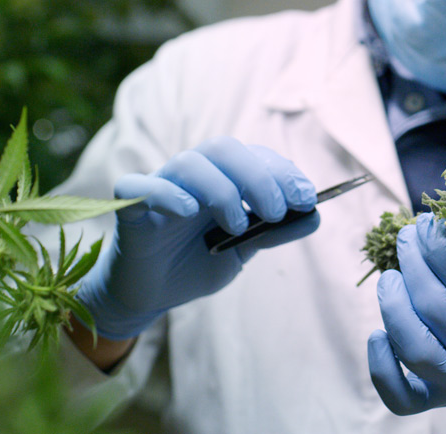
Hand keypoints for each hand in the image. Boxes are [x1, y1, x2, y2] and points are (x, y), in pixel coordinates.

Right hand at [74, 137, 318, 339]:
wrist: (153, 296)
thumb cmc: (196, 264)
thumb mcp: (242, 250)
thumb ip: (273, 232)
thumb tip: (315, 215)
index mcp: (220, 178)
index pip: (253, 156)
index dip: (282, 171)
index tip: (306, 198)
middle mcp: (191, 176)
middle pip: (222, 149)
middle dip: (258, 176)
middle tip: (277, 211)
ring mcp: (160, 188)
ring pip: (188, 163)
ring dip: (221, 189)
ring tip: (237, 224)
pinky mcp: (130, 210)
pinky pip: (138, 186)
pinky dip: (166, 193)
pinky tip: (190, 212)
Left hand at [367, 213, 445, 415]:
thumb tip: (428, 232)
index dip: (438, 248)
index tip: (425, 224)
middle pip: (436, 309)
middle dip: (413, 265)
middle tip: (406, 238)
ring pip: (415, 349)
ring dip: (393, 306)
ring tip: (390, 277)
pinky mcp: (440, 400)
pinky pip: (402, 397)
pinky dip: (381, 368)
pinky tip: (378, 335)